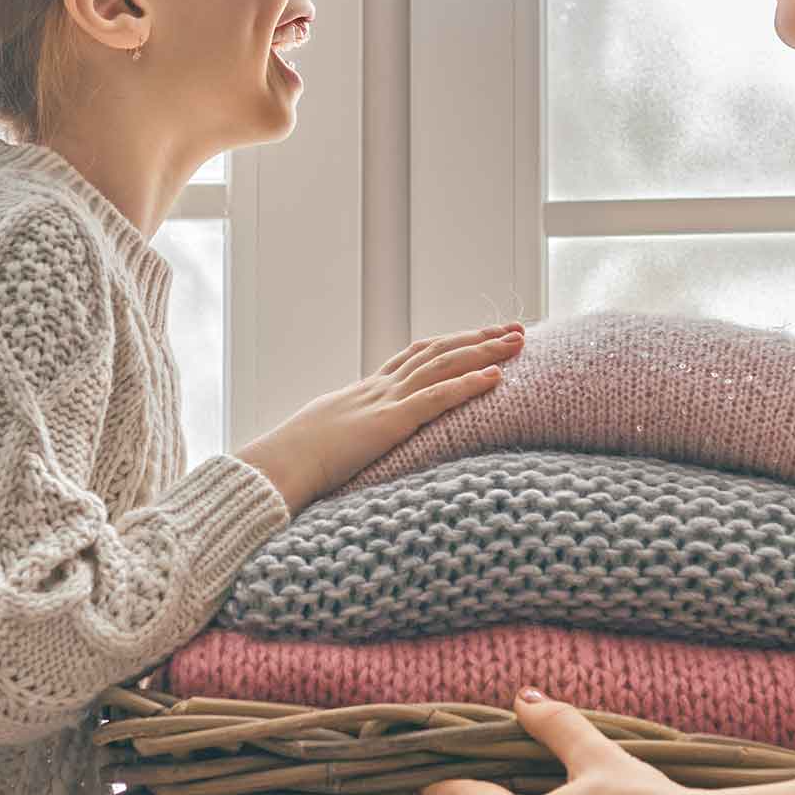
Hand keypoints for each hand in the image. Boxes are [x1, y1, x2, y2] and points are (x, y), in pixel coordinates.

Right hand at [237, 323, 524, 515]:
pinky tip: (498, 376)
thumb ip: (349, 439)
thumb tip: (355, 448)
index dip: (450, 344)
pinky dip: (470, 384)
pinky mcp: (389, 424)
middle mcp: (379, 389)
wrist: (275, 467)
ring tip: (519, 340)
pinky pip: (437, 398)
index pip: (416, 356)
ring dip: (486, 350)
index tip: (479, 336)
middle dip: (479, 338)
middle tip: (515, 327)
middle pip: (437, 351)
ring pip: (444, 365)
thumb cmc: (293, 463)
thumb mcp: (327, 443)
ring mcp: (384, 402)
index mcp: (365, 393)